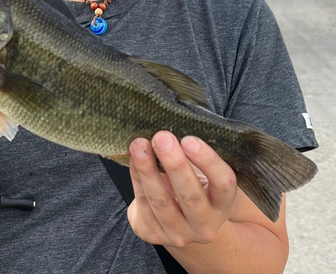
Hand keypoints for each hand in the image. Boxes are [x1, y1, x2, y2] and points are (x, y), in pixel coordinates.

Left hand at [127, 131, 237, 247]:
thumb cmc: (192, 185)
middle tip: (161, 137)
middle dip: (174, 164)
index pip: (223, 184)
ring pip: (161, 201)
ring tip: (139, 145)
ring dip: (147, 170)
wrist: (179, 220)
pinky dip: (136, 177)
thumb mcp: (202, 173)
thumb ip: (194, 155)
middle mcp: (205, 225)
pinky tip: (134, 158)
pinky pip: (142, 203)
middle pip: (191, 196)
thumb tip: (174, 125)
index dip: (208, 161)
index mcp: (224, 205)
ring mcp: (178, 234)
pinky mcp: (152, 233)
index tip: (189, 139)